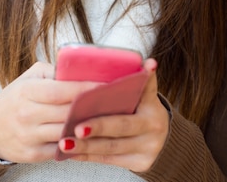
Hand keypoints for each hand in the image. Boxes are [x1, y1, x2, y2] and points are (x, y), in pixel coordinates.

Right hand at [0, 62, 100, 162]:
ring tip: (106, 118)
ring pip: (67, 132)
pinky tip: (88, 135)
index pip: (62, 91)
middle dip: (92, 107)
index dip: (85, 88)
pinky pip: (61, 150)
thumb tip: (80, 70)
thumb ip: (52, 72)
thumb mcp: (28, 79)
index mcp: (27, 92)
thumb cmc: (14, 100)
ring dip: (87, 126)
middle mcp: (27, 115)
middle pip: (68, 112)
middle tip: (113, 101)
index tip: (106, 85)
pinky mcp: (33, 154)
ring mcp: (30, 136)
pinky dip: (76, 143)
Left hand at [57, 58, 168, 172]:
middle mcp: (154, 129)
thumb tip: (148, 62)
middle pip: (120, 127)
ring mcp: (148, 149)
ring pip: (111, 147)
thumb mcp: (145, 93)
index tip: (97, 96)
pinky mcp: (139, 164)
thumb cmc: (142, 108)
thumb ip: (140, 79)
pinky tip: (71, 152)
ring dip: (86, 146)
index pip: (136, 99)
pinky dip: (88, 156)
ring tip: (64, 143)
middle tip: (76, 128)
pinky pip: (109, 160)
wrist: (162, 137)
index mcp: (153, 108)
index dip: (127, 91)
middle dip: (97, 128)